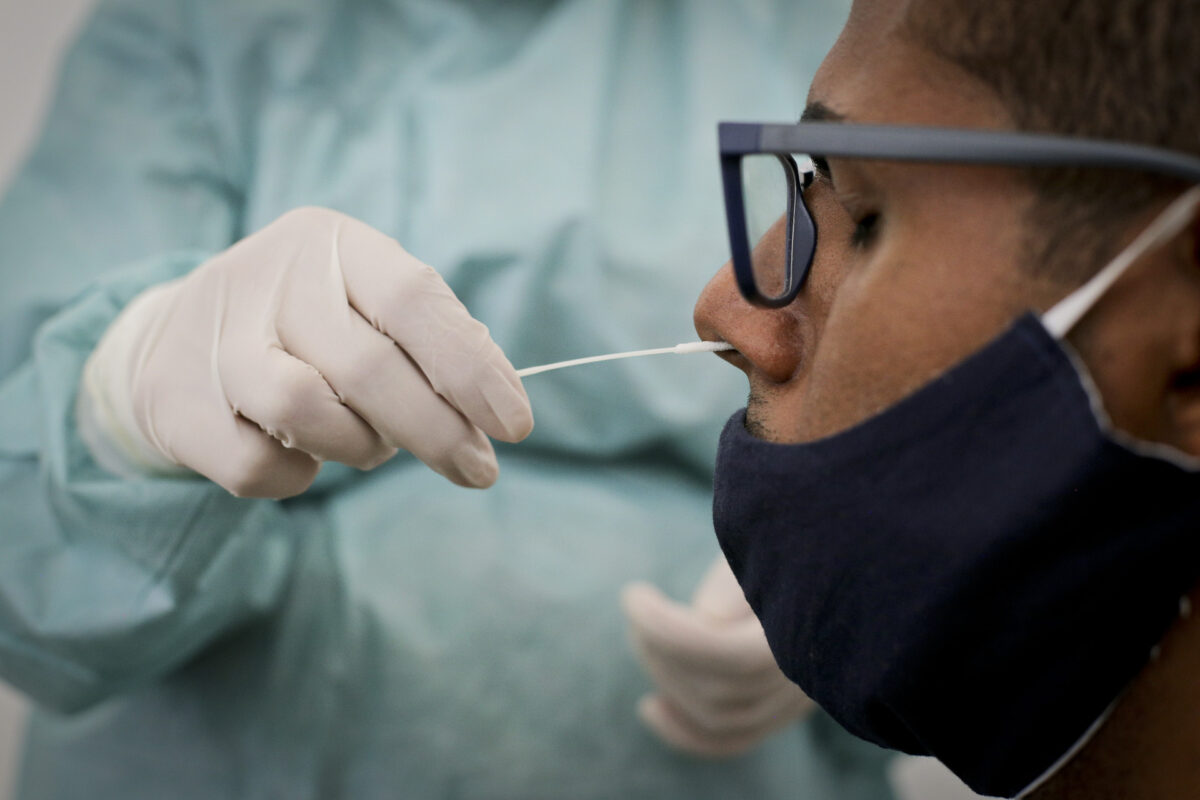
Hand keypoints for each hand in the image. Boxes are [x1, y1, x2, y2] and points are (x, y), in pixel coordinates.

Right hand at [79, 207, 531, 496]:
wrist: (176, 340)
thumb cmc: (311, 328)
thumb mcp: (369, 304)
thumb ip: (431, 339)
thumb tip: (497, 403)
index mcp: (333, 242)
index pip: (412, 298)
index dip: (471, 366)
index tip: (515, 425)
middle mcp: (269, 277)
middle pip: (368, 367)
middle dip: (437, 431)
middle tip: (479, 471)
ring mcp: (215, 339)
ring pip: (308, 412)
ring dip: (359, 447)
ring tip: (369, 445)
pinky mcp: (177, 404)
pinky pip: (258, 466)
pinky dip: (298, 475)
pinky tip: (302, 453)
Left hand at [621, 556, 814, 756]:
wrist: (828, 536)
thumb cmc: (788, 523)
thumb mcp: (761, 536)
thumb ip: (735, 580)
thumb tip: (706, 623)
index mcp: (817, 623)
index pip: (736, 657)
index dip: (671, 634)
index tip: (633, 595)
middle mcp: (818, 669)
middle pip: (723, 694)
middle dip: (663, 651)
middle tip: (639, 606)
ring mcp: (804, 693)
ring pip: (725, 719)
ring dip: (668, 679)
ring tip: (643, 633)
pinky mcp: (785, 702)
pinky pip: (736, 736)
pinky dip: (688, 731)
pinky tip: (650, 709)